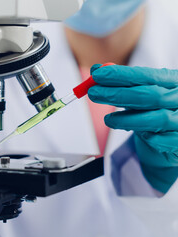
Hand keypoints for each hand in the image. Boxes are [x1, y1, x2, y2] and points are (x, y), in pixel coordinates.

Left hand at [88, 64, 177, 192]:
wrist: (173, 136)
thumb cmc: (154, 109)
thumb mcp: (138, 92)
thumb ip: (120, 83)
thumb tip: (96, 70)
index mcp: (173, 81)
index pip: (146, 75)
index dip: (121, 74)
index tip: (97, 74)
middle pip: (150, 95)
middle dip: (118, 94)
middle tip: (93, 93)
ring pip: (157, 119)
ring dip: (127, 119)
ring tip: (108, 120)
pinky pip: (163, 140)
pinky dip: (147, 138)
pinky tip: (133, 134)